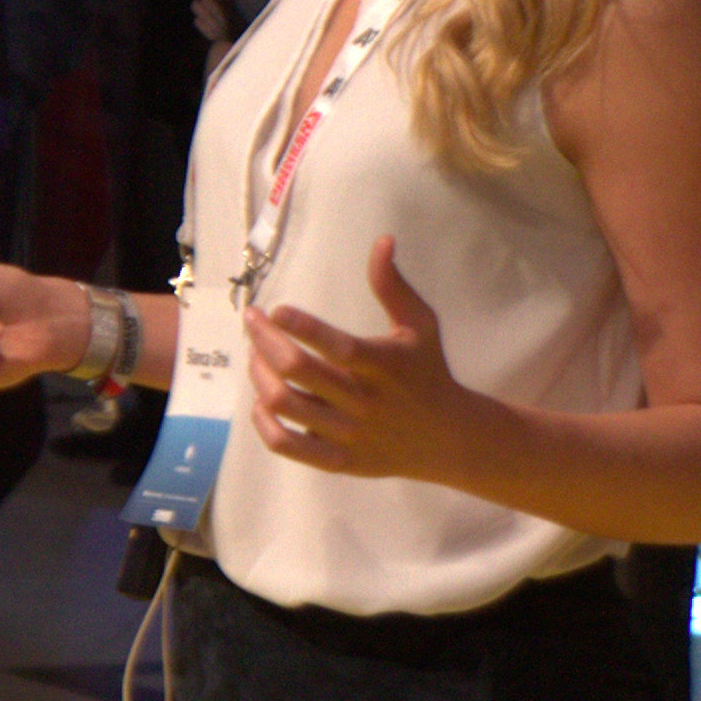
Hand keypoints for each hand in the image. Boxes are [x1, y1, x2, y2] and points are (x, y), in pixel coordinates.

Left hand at [246, 239, 496, 484]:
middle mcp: (365, 401)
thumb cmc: (428, 370)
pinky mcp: (338, 460)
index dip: (303, 327)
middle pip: (299, 372)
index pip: (339, 347)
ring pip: (285, 405)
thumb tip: (381, 239)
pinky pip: (285, 444)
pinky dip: (262, 422)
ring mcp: (349, 434)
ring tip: (254, 356)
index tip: (274, 310)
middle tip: (252, 323)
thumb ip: (393, 286)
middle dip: (264, 342)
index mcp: (385, 366)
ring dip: (259, 375)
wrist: (448, 437)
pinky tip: (259, 400)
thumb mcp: (420, 325)